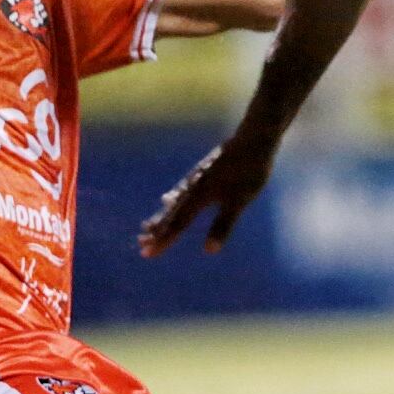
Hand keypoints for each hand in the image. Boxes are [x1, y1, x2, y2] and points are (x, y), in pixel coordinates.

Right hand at [140, 133, 277, 256]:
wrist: (253, 140)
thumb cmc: (249, 172)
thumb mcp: (238, 202)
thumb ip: (223, 225)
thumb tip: (209, 251)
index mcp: (199, 197)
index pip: (176, 224)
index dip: (162, 240)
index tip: (146, 253)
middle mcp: (192, 188)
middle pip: (171, 214)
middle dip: (157, 231)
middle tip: (140, 244)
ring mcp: (196, 179)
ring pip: (174, 202)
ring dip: (161, 216)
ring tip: (147, 227)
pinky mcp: (202, 172)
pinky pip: (181, 191)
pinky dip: (171, 200)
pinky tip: (169, 199)